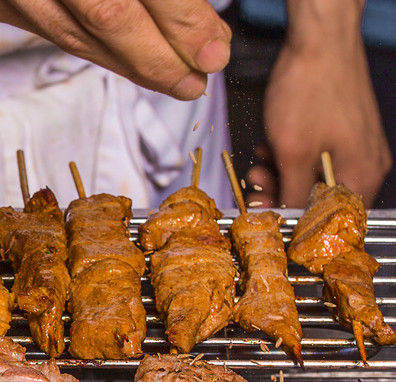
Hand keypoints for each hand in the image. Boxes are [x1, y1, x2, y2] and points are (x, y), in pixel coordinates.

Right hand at [0, 0, 230, 99]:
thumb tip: (195, 17)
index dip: (180, 20)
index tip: (213, 49)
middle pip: (105, 17)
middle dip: (158, 58)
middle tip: (193, 82)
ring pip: (70, 35)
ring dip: (125, 64)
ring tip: (168, 79)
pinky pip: (45, 29)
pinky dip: (89, 47)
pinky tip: (120, 59)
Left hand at [259, 0, 391, 207]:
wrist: (318, 37)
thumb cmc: (311, 87)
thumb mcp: (293, 152)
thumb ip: (293, 193)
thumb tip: (289, 219)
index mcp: (361, 174)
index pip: (332, 220)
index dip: (297, 222)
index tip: (271, 216)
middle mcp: (364, 162)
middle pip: (320, 197)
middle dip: (282, 192)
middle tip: (256, 187)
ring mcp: (353, 143)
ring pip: (312, 174)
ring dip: (280, 172)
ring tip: (259, 162)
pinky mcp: (340, 127)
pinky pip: (313, 152)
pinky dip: (289, 153)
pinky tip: (270, 145)